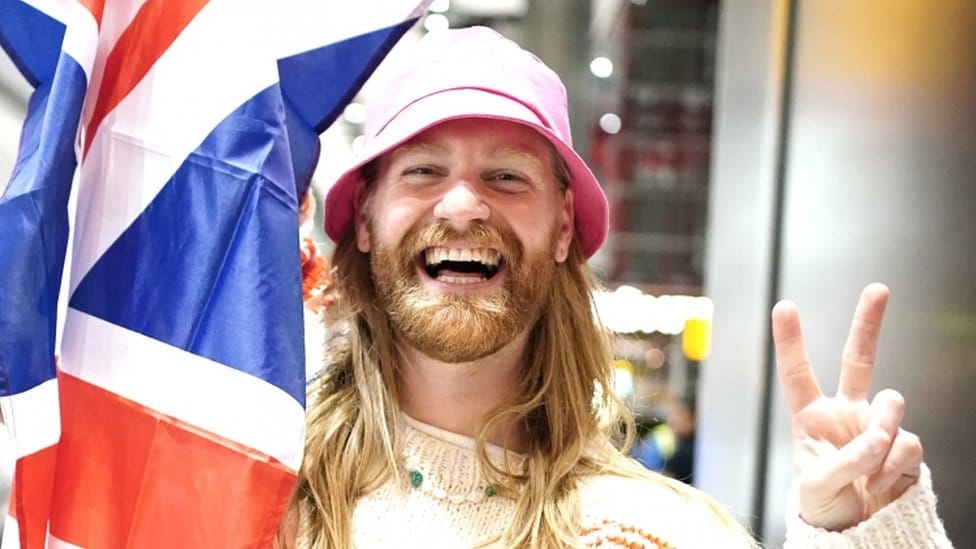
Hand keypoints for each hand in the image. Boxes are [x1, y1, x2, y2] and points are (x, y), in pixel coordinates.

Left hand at [772, 283, 922, 530]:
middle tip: (879, 289)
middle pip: (860, 360)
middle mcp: (846, 413)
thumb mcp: (816, 485)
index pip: (798, 374)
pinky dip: (894, 466)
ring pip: (892, 405)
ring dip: (881, 435)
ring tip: (868, 466)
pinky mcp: (905, 445)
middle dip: (869, 323)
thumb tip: (877, 440)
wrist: (857, 529)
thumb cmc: (824, 502)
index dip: (790, 341)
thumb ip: (843, 461)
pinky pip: (908, 443)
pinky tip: (881, 483)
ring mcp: (878, 425)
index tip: (783, 306)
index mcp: (811, 417)